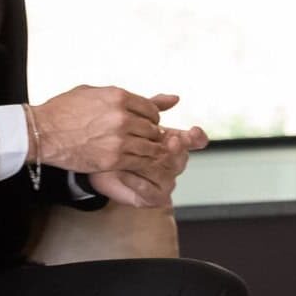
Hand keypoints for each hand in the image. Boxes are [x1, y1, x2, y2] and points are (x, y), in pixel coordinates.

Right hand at [28, 85, 169, 175]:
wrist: (43, 132)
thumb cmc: (63, 111)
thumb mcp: (93, 92)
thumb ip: (126, 96)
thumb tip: (170, 98)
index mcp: (118, 97)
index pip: (151, 108)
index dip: (151, 117)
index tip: (145, 123)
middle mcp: (122, 117)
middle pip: (152, 128)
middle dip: (150, 134)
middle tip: (143, 139)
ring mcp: (119, 139)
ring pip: (150, 147)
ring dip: (148, 150)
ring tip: (139, 151)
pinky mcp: (114, 159)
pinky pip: (140, 162)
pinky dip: (141, 163)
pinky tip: (134, 161)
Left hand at [85, 104, 207, 208]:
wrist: (99, 166)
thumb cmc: (117, 143)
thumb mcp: (133, 121)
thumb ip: (153, 109)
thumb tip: (175, 98)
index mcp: (173, 144)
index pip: (193, 140)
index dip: (196, 137)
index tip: (194, 131)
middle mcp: (173, 164)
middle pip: (182, 158)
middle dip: (176, 149)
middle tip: (171, 141)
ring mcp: (165, 182)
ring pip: (167, 175)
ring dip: (153, 165)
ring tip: (139, 154)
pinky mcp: (153, 198)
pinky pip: (149, 191)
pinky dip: (136, 181)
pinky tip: (123, 172)